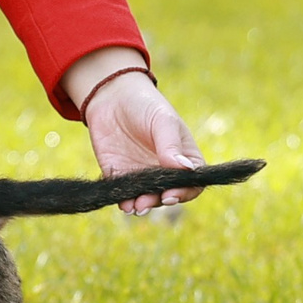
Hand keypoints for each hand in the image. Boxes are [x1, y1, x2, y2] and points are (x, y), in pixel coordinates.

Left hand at [72, 52, 207, 214]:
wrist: (111, 95)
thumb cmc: (145, 104)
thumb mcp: (163, 121)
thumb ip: (172, 146)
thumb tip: (187, 170)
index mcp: (185, 160)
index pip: (192, 184)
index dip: (183, 192)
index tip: (170, 195)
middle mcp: (166, 172)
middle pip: (168, 195)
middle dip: (158, 201)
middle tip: (146, 203)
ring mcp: (144, 175)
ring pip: (147, 197)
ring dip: (142, 205)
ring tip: (134, 207)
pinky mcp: (121, 174)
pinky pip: (125, 192)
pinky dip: (124, 200)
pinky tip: (123, 203)